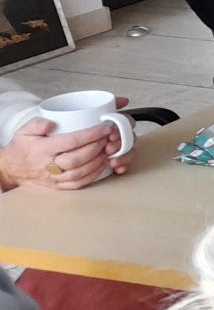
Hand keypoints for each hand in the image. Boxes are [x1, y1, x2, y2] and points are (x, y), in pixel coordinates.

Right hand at [0, 114, 128, 192]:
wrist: (11, 169)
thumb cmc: (22, 148)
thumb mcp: (24, 131)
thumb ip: (37, 123)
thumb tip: (52, 122)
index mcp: (42, 149)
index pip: (70, 141)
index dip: (90, 135)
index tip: (103, 129)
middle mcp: (48, 165)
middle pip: (77, 159)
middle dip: (96, 148)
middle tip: (108, 139)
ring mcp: (53, 178)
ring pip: (79, 173)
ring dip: (97, 162)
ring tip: (107, 150)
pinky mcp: (57, 186)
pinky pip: (78, 184)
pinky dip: (92, 175)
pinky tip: (101, 165)